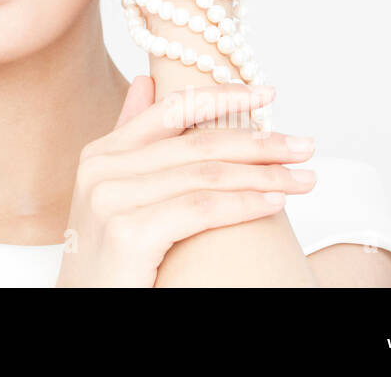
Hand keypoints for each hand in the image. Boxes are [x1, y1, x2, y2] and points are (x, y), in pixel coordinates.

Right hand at [55, 78, 314, 286]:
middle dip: (258, 143)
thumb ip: (132, 140)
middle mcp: (101, 168)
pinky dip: (244, 204)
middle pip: (196, 143)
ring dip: (264, 175)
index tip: (267, 94)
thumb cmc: (109, 260)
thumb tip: (147, 82)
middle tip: (304, 146)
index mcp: (100, 154)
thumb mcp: (115, 194)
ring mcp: (110, 198)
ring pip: (204, 175)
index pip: (171, 110)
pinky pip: (200, 209)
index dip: (222, 98)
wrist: (85, 308)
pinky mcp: (127, 232)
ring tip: (303, 179)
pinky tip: (275, 202)